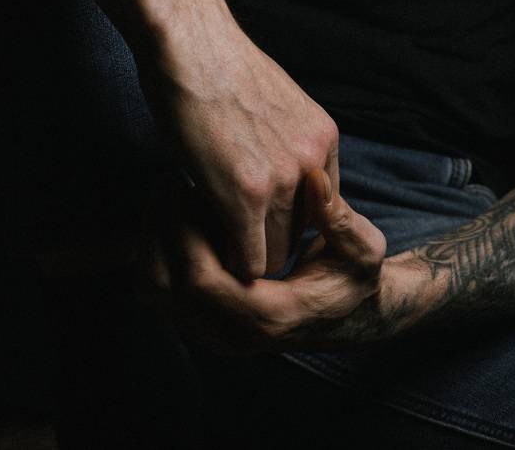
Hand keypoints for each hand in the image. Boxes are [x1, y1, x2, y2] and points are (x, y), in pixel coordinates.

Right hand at [137, 0, 339, 280]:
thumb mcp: (272, 100)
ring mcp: (282, 180)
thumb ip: (281, 139)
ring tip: (207, 232)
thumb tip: (267, 168)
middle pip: (298, 235)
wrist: (189, 39)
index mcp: (322, 138)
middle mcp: (312, 162)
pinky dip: (225, 260)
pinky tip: (199, 237)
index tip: (251, 215)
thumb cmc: (215, 63)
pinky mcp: (245, 195)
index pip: (317, 209)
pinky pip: (248, 260)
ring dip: (240, 252)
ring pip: (274, 254)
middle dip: (263, 240)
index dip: (282, 217)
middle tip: (223, 231)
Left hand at [139, 167, 392, 353]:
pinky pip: (159, 290)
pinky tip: (173, 210)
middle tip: (169, 179)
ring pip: (154, 291)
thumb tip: (315, 180)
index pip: (202, 281)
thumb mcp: (362, 249)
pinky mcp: (203, 322)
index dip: (186, 230)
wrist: (347, 316)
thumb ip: (339, 219)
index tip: (187, 184)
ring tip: (167, 190)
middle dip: (160, 229)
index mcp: (268, 318)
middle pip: (165, 288)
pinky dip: (157, 249)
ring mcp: (213, 333)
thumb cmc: (354, 278)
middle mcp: (233, 335)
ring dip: (152, 238)